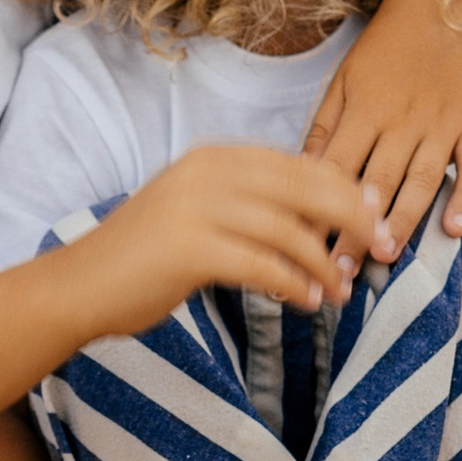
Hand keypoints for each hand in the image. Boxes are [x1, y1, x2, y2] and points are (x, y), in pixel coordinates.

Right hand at [79, 144, 384, 332]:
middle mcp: (207, 171)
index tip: (378, 215)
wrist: (79, 285)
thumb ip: (250, 205)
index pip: (298, 164)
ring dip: (325, 263)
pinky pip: (264, 266)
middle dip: (352, 218)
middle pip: (305, 188)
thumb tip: (320, 218)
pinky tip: (309, 303)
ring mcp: (197, 207)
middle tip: (382, 248)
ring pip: (290, 230)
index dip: (345, 188)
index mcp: (214, 157)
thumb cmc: (143, 256)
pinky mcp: (191, 249)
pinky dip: (295, 285)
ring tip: (342, 291)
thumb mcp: (198, 212)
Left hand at [306, 0, 461, 245]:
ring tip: (387, 255)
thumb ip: (325, 127)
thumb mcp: (343, 80)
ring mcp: (441, 123)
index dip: (319, 209)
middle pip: (375, 182)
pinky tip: (455, 229)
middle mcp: (400, 120)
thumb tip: (300, 174)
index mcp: (363, 110)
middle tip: (341, 272)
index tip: (304, 250)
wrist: (441, 4)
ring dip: (403, 219)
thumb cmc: (383, 49)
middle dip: (357, 229)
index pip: (336, 169)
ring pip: (420, 179)